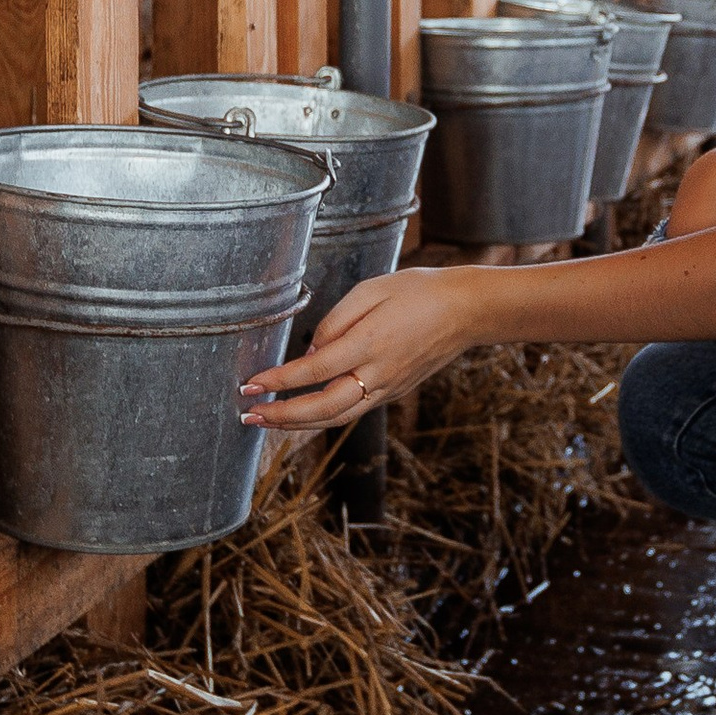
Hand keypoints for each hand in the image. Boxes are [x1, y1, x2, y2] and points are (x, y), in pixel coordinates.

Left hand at [241, 266, 491, 433]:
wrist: (466, 311)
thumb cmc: (417, 291)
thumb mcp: (371, 290)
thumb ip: (334, 322)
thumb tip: (308, 353)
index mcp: (369, 343)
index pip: (313, 371)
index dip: (278, 380)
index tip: (250, 383)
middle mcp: (378, 373)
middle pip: (323, 408)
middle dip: (282, 416)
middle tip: (249, 415)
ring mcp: (388, 387)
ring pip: (338, 418)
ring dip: (299, 424)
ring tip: (267, 422)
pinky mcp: (394, 391)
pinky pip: (353, 411)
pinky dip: (323, 417)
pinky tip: (303, 413)